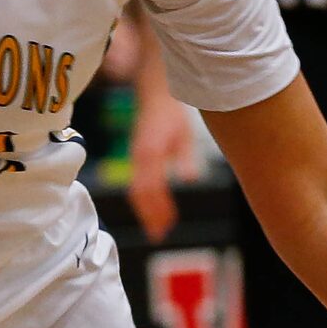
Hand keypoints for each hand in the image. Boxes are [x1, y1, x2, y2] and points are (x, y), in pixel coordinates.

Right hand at [124, 91, 201, 241]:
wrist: (156, 92)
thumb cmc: (172, 112)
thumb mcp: (184, 134)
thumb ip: (186, 157)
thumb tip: (190, 179)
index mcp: (150, 152)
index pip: (151, 187)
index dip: (158, 207)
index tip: (167, 224)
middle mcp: (139, 157)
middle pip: (139, 193)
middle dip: (148, 215)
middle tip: (159, 235)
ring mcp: (136, 157)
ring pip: (136, 191)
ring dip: (146, 211)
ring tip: (158, 228)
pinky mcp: (138, 158)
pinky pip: (138, 183)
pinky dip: (146, 200)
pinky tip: (157, 209)